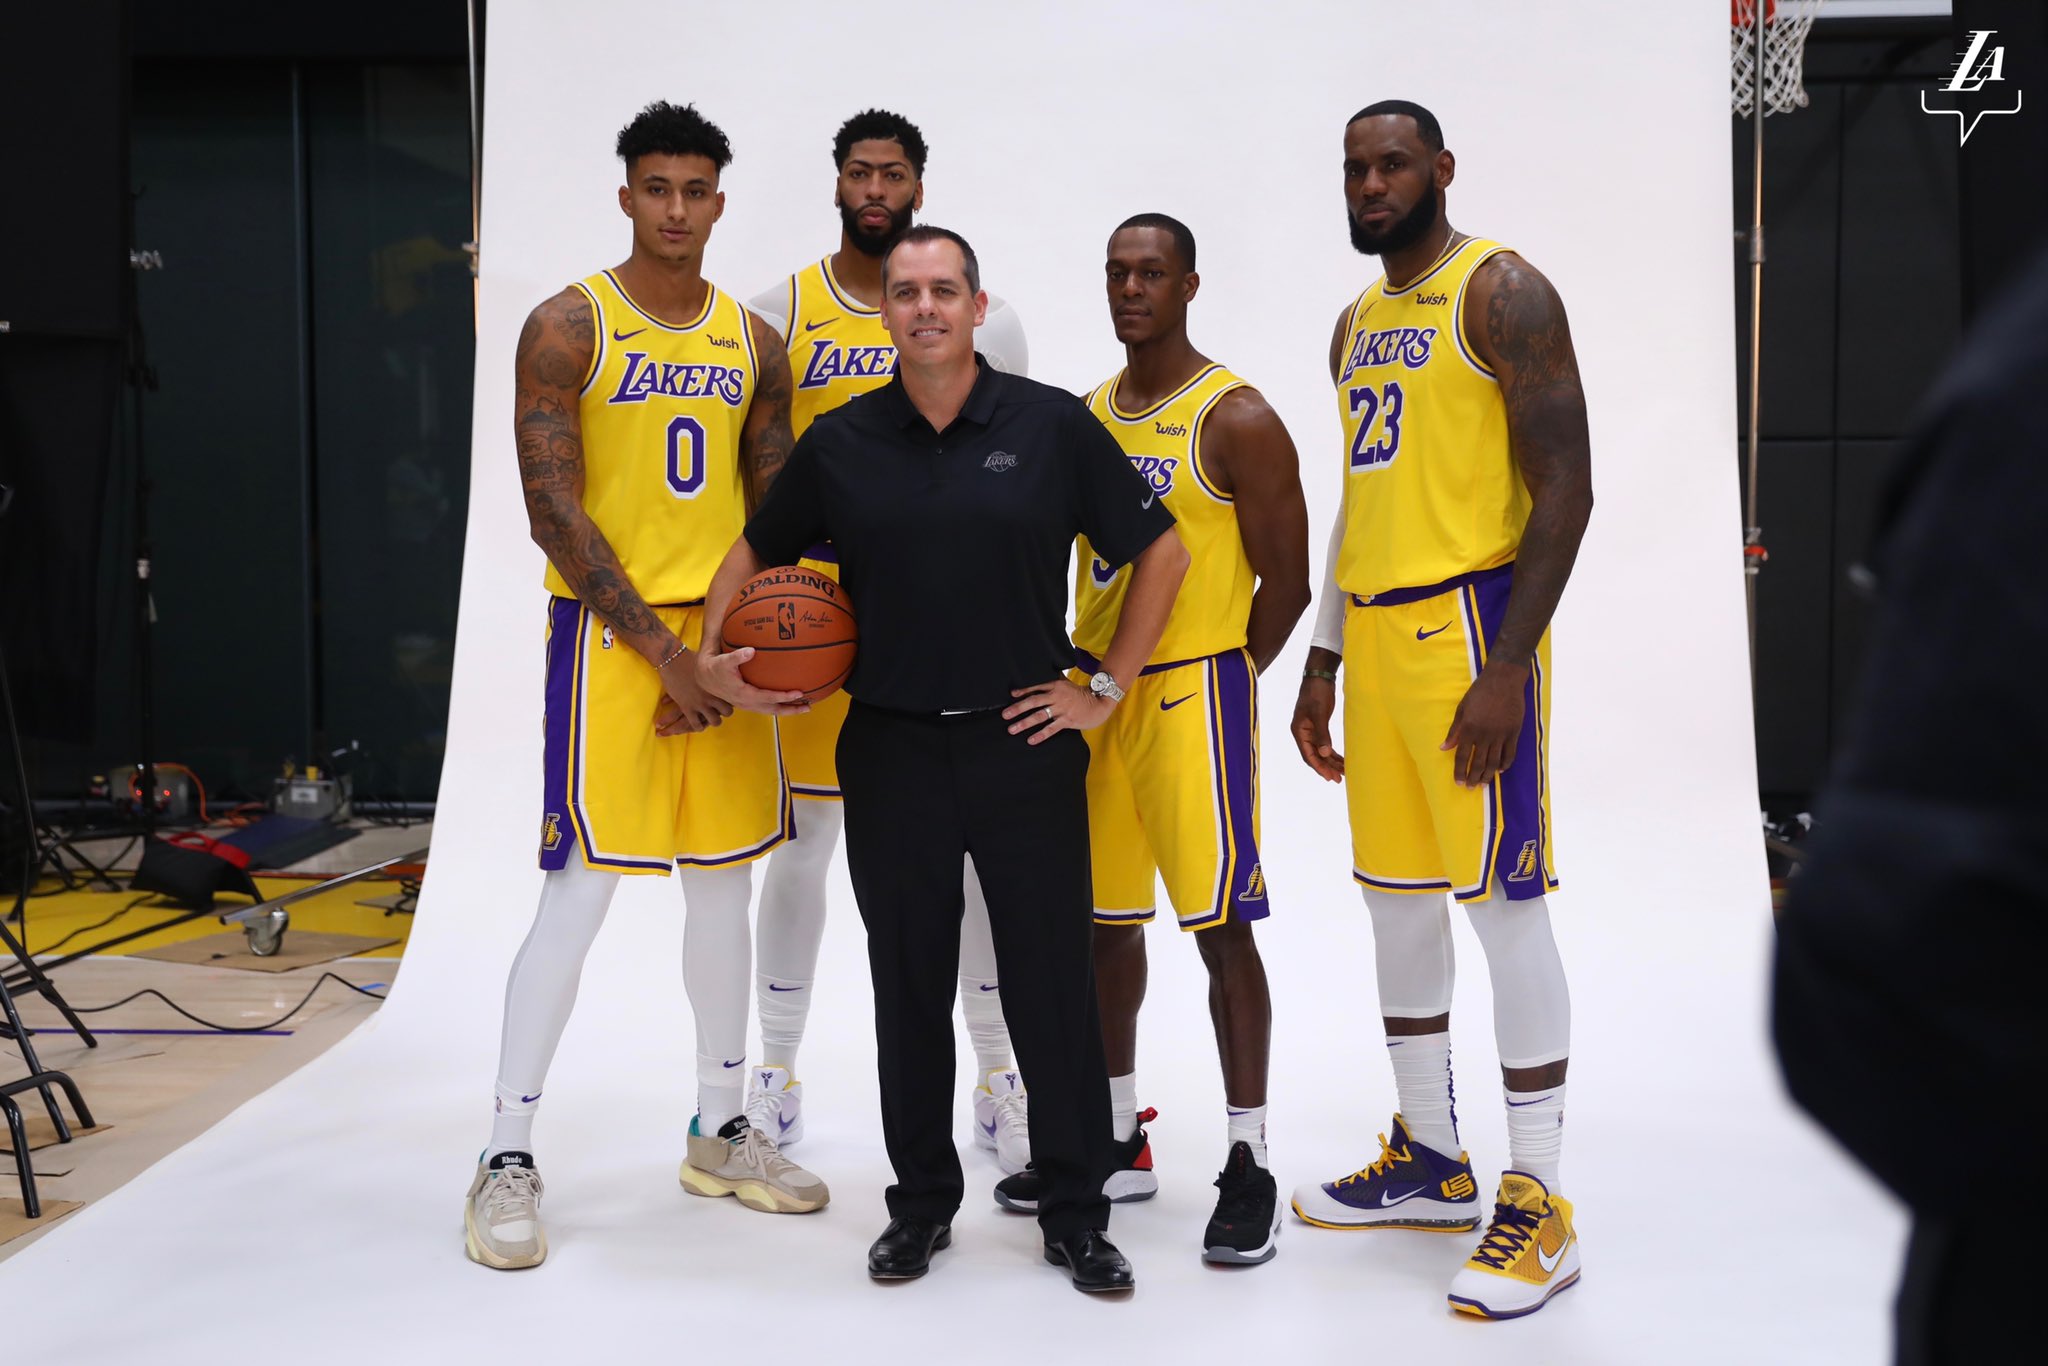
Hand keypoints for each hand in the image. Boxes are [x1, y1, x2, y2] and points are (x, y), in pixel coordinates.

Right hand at [654, 651, 734, 735]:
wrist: (672, 659)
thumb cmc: (689, 657)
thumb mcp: (708, 662)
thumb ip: (716, 668)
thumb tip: (728, 656)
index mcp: (719, 684)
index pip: (732, 698)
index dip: (730, 701)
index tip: (724, 701)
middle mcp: (712, 695)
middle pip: (727, 712)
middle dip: (723, 712)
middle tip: (716, 711)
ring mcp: (700, 703)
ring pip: (715, 721)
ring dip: (711, 721)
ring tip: (707, 719)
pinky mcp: (687, 707)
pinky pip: (697, 724)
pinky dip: (698, 726)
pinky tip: (697, 723)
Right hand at [692, 643, 808, 717]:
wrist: (704, 677)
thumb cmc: (716, 667)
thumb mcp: (724, 661)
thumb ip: (737, 656)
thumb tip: (751, 651)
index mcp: (744, 694)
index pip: (769, 697)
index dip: (784, 696)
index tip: (799, 693)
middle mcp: (748, 702)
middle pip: (774, 709)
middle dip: (791, 709)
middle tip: (809, 707)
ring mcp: (748, 704)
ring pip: (771, 710)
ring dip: (787, 710)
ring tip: (804, 707)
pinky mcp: (747, 703)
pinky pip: (767, 707)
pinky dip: (779, 706)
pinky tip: (788, 701)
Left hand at [1003, 678, 1112, 744]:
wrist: (1099, 703)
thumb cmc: (1080, 694)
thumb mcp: (1066, 684)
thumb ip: (1053, 682)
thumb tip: (1039, 680)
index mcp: (1055, 686)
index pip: (1036, 688)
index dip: (1023, 692)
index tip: (1011, 696)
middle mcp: (1057, 696)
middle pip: (1034, 702)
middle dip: (1018, 708)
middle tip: (1005, 715)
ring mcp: (1062, 709)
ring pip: (1040, 716)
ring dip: (1024, 723)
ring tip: (1012, 729)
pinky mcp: (1067, 720)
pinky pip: (1051, 728)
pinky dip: (1041, 734)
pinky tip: (1031, 740)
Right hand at [1291, 676, 1343, 781]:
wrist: (1320, 677)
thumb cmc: (1317, 693)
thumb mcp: (1319, 713)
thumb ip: (1322, 734)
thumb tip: (1325, 754)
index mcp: (1299, 731)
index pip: (1308, 755)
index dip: (1319, 767)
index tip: (1329, 777)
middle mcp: (1303, 733)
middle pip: (1314, 756)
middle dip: (1326, 767)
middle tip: (1339, 779)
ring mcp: (1311, 731)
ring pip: (1321, 751)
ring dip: (1331, 762)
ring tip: (1343, 772)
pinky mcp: (1319, 727)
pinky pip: (1325, 744)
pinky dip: (1332, 753)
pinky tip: (1341, 760)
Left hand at [1440, 663, 1525, 787]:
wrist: (1503, 680)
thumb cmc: (1479, 692)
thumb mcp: (1462, 709)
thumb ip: (1454, 730)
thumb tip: (1444, 748)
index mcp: (1469, 728)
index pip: (1463, 756)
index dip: (1460, 771)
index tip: (1458, 782)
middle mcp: (1484, 734)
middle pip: (1479, 762)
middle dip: (1473, 777)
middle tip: (1471, 788)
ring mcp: (1501, 734)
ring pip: (1495, 761)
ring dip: (1488, 775)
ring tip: (1484, 784)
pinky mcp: (1513, 732)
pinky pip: (1510, 753)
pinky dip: (1505, 764)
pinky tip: (1500, 770)